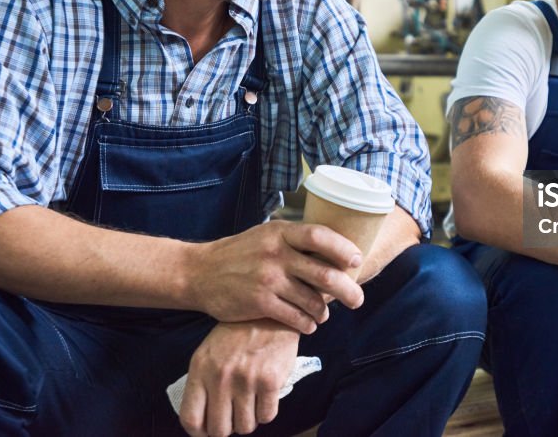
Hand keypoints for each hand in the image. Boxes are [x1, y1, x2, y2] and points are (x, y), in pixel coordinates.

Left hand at [179, 320, 299, 436]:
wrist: (269, 314)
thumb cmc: (237, 336)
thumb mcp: (209, 354)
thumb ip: (202, 384)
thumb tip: (203, 421)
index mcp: (200, 370)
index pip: (191, 419)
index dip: (200, 434)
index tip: (208, 431)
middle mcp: (220, 377)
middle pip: (219, 430)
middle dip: (227, 429)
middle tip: (233, 418)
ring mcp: (246, 380)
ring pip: (245, 427)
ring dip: (248, 421)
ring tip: (250, 404)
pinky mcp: (269, 381)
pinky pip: (267, 416)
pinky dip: (266, 412)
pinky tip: (265, 397)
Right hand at [188, 220, 363, 332]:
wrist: (200, 273)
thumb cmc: (239, 253)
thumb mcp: (266, 235)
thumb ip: (294, 239)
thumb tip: (333, 247)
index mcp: (280, 233)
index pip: (320, 236)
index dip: (343, 248)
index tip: (356, 260)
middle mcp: (276, 255)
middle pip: (324, 274)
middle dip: (347, 290)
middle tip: (357, 300)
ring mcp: (268, 280)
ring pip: (312, 300)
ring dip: (324, 311)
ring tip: (324, 314)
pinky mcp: (259, 303)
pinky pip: (295, 317)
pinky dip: (307, 323)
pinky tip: (308, 324)